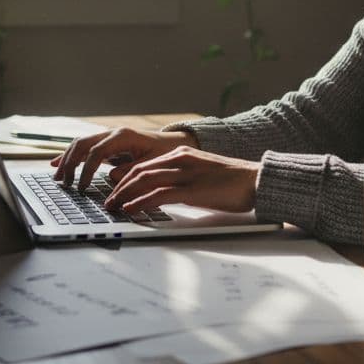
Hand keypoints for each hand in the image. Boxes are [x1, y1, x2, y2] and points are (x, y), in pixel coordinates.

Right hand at [50, 128, 196, 190]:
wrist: (170, 144)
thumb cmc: (164, 153)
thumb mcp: (153, 164)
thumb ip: (133, 170)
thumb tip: (112, 177)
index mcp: (123, 136)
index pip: (96, 152)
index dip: (86, 171)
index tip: (82, 188)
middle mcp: (112, 133)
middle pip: (82, 144)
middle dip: (70, 164)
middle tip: (65, 184)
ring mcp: (107, 137)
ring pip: (79, 144)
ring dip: (66, 160)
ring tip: (58, 178)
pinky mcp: (106, 144)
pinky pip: (83, 147)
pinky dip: (70, 155)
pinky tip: (56, 164)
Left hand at [103, 146, 260, 213]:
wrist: (256, 181)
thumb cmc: (231, 182)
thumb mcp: (200, 175)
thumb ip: (181, 179)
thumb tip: (161, 194)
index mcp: (180, 154)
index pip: (144, 164)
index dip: (125, 178)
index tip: (114, 190)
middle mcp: (179, 159)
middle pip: (139, 170)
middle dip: (119, 187)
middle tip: (107, 201)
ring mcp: (185, 173)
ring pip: (144, 180)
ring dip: (124, 195)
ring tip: (113, 207)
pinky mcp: (192, 189)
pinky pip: (159, 194)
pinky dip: (141, 202)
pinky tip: (131, 210)